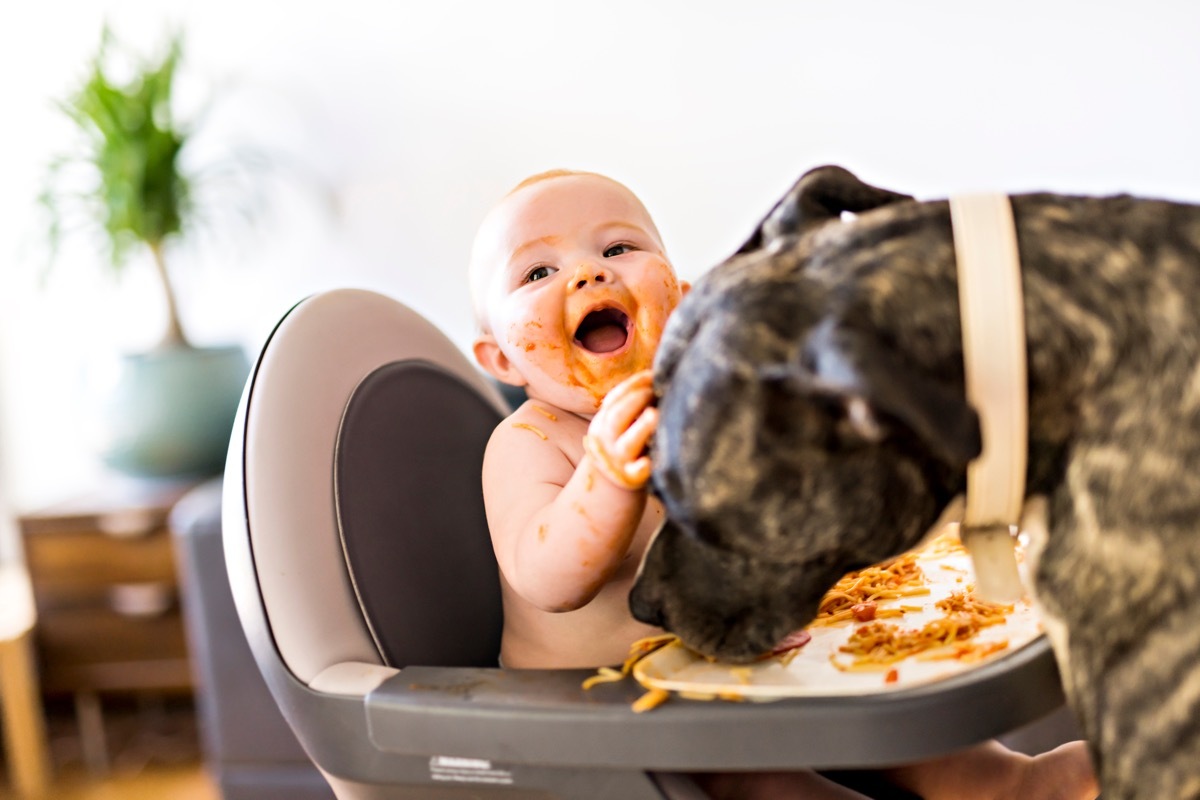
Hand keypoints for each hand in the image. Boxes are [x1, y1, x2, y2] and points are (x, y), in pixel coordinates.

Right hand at [583, 370, 656, 489]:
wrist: (611, 484)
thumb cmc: (626, 444)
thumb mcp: (619, 424)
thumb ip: (632, 404)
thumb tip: (662, 375)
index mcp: (602, 423)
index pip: (615, 398)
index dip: (634, 384)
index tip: (653, 375)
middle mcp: (607, 441)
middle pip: (617, 416)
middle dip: (637, 399)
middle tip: (656, 391)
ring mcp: (619, 460)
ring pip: (627, 443)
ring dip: (642, 427)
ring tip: (655, 414)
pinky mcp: (632, 478)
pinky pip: (636, 472)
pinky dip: (643, 467)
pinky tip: (650, 460)